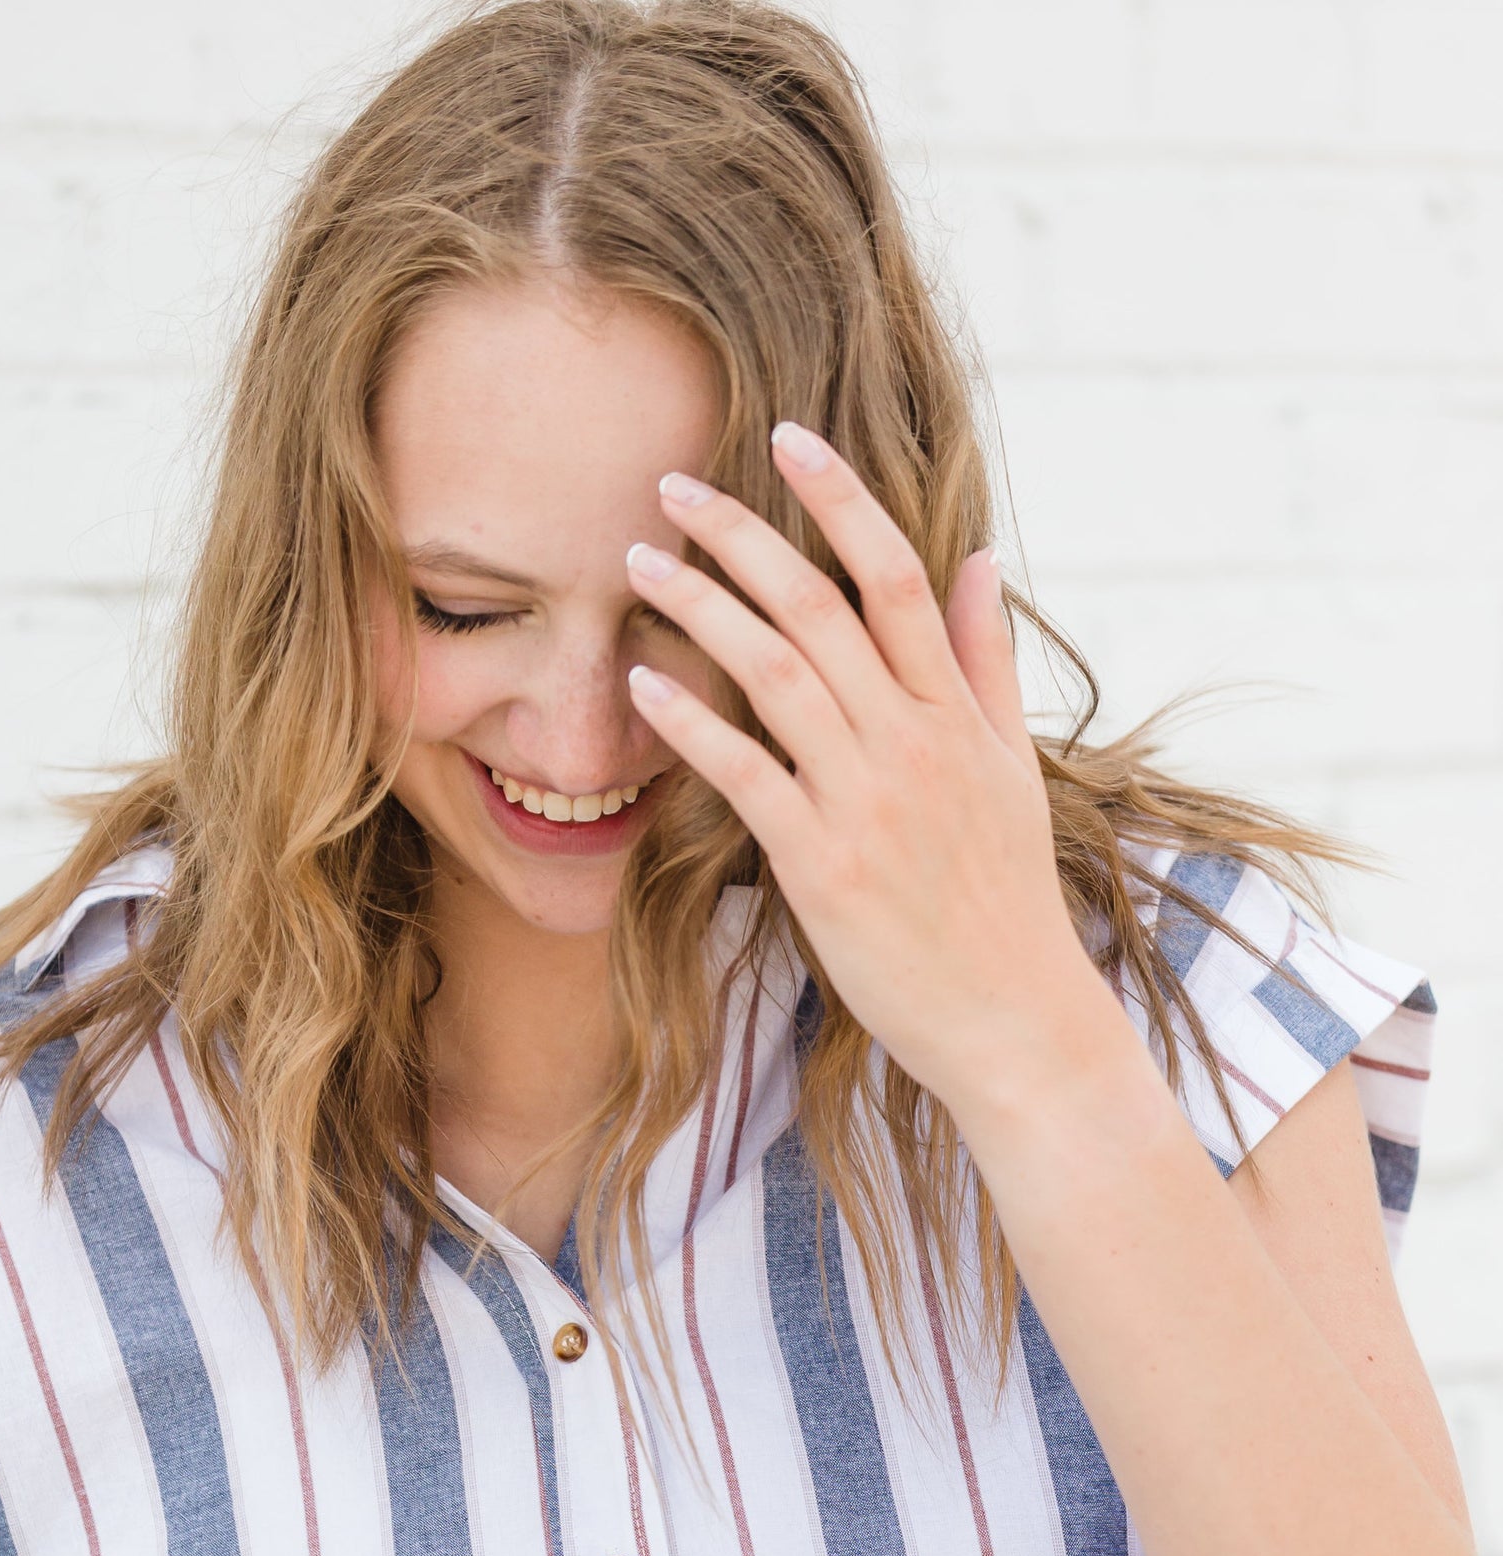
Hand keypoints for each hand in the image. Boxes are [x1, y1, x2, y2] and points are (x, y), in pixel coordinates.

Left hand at [624, 425, 1129, 1129]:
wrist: (1013, 1018)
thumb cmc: (1004, 900)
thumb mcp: (1012, 769)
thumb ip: (983, 661)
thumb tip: (977, 557)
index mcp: (957, 713)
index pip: (898, 573)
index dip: (839, 496)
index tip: (785, 437)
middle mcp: (913, 742)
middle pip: (819, 606)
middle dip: (740, 535)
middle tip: (672, 486)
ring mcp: (867, 801)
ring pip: (773, 672)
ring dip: (700, 606)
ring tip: (641, 564)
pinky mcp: (823, 864)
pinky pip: (745, 772)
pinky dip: (691, 721)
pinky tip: (643, 682)